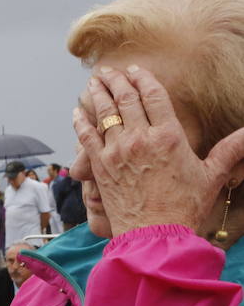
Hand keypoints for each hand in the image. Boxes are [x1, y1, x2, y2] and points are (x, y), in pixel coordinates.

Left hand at [74, 66, 243, 236]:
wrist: (154, 235)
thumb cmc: (185, 207)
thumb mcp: (212, 175)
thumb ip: (230, 150)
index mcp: (169, 136)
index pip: (153, 96)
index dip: (144, 79)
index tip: (136, 69)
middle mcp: (140, 139)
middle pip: (126, 99)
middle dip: (117, 81)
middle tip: (109, 71)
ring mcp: (117, 152)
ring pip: (104, 114)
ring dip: (98, 94)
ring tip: (94, 82)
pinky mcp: (100, 167)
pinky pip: (86, 137)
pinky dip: (81, 122)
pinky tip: (77, 112)